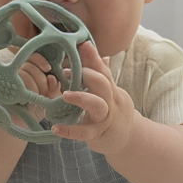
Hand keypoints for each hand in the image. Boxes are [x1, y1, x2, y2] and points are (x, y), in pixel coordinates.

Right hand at [7, 45, 61, 121]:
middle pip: (30, 66)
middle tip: (43, 95)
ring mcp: (6, 80)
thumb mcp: (48, 98)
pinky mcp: (1, 89)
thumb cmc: (34, 108)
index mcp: (27, 70)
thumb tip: (52, 78)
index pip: (32, 56)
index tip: (48, 69)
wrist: (18, 123)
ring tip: (34, 103)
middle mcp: (15, 71)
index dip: (41, 61)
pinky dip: (24, 96)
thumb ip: (54, 89)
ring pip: (24, 75)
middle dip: (41, 81)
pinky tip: (25, 104)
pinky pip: (16, 86)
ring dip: (33, 90)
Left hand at [51, 41, 135, 155]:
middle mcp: (109, 101)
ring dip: (81, 98)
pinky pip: (84, 132)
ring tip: (65, 95)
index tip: (83, 45)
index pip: (103, 70)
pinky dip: (70, 131)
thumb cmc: (110, 110)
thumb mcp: (106, 91)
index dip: (93, 57)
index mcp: (109, 88)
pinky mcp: (96, 134)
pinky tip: (55, 128)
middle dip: (89, 75)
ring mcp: (104, 118)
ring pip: (97, 105)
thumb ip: (97, 72)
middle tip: (67, 71)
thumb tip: (91, 48)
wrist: (126, 138)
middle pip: (104, 84)